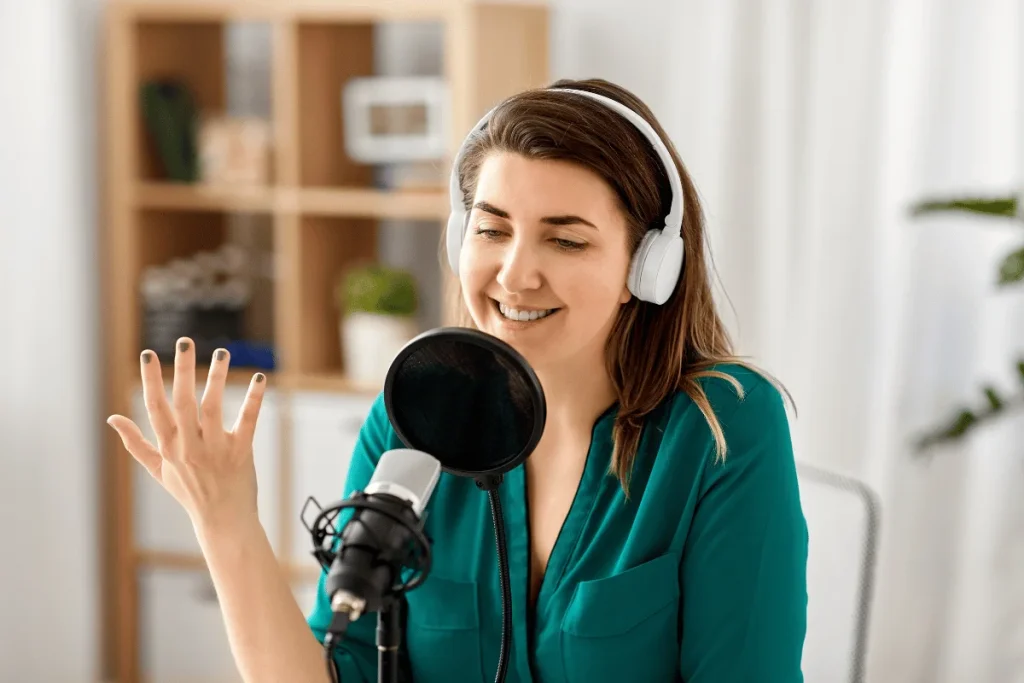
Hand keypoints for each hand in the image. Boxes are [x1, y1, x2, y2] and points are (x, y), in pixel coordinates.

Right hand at [106, 337, 266, 532]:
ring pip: (214, 407)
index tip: (147, 354)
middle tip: (185, 341)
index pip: (155, 408)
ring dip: (217, 378)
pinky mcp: (241, 451)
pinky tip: (260, 378)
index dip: (150, 381)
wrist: (222, 520)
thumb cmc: (189, 492)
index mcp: (169, 446)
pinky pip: (247, 420)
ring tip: (221, 352)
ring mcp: (215, 448)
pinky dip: (254, 399)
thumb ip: (135, 443)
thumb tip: (113, 419)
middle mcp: (190, 445)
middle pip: (183, 402)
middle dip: (182, 370)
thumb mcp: (157, 470)